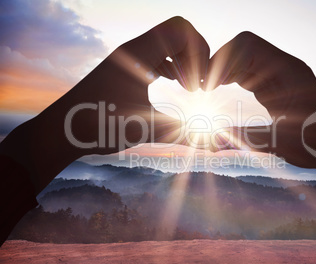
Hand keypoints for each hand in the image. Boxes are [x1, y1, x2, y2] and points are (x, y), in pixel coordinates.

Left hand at [0, 17, 209, 192]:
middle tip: (199, 86)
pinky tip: (177, 84)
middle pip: (178, 33)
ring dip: (184, 61)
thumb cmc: (98, 126)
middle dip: (196, 56)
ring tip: (190, 88)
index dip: (200, 52)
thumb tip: (215, 145)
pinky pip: (157, 55)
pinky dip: (172, 65)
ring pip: (168, 44)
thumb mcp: (146, 130)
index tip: (201, 83)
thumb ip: (184, 133)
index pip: (181, 30)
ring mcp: (129, 57)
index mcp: (138, 54)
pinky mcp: (127, 67)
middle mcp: (134, 49)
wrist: (62, 129)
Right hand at [206, 32, 315, 202]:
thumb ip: (246, 138)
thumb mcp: (279, 142)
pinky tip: (221, 89)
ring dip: (224, 69)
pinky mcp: (274, 85)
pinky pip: (248, 71)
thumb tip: (213, 141)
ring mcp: (279, 74)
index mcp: (288, 71)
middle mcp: (283, 67)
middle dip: (220, 63)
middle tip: (204, 86)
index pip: (247, 46)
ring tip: (208, 89)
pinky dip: (232, 77)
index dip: (223, 60)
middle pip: (242, 47)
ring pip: (244, 57)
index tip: (209, 84)